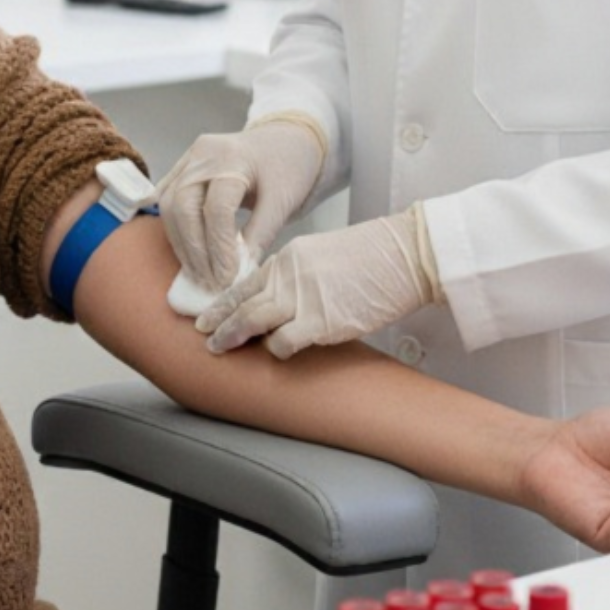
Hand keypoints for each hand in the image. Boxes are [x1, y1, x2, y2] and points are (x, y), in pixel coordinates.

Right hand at [156, 116, 325, 293]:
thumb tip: (237, 275)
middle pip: (183, 206)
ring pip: (169, 205)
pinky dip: (175, 229)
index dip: (219, 248)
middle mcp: (203, 154)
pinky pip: (167, 200)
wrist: (285, 139)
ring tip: (200, 274)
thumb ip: (259, 237)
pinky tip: (188, 253)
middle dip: (194, 250)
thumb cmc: (289, 168)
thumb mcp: (282, 202)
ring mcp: (188, 158)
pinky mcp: (182, 167)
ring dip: (182, 244)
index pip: (217, 209)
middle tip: (210, 281)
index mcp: (234, 157)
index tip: (228, 279)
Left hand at [197, 208, 437, 358]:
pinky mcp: (320, 320)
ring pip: (252, 319)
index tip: (206, 315)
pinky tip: (276, 353)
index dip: (223, 302)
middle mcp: (290, 274)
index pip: (246, 282)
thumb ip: (298, 275)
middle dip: (219, 321)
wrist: (405, 256)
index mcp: (290, 257)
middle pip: (242, 301)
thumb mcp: (324, 255)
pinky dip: (275, 349)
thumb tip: (280, 299)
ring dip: (233, 336)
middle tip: (205, 337)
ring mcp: (303, 297)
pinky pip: (283, 341)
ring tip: (220, 348)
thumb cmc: (374, 258)